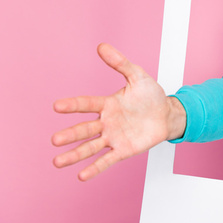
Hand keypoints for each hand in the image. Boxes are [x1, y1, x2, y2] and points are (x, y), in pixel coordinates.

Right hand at [52, 43, 185, 180]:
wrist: (168, 114)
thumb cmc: (151, 95)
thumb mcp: (138, 76)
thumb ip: (120, 63)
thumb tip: (101, 46)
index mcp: (107, 104)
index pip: (87, 104)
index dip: (73, 105)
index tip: (56, 106)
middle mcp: (106, 122)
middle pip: (84, 129)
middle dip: (70, 135)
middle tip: (54, 140)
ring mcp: (113, 137)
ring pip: (90, 147)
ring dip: (74, 155)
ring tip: (57, 162)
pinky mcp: (123, 150)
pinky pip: (107, 160)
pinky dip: (95, 168)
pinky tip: (81, 175)